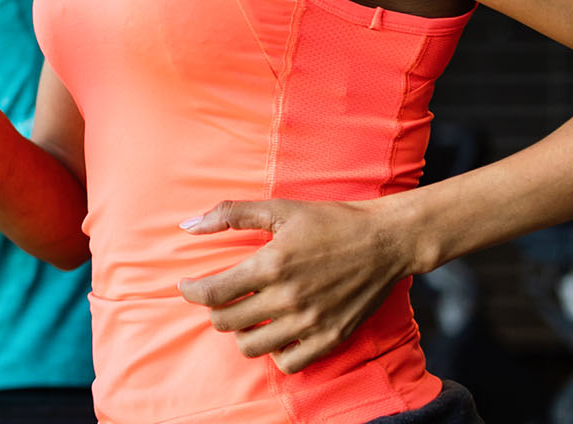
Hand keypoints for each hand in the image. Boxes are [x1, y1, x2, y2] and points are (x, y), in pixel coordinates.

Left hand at [175, 198, 420, 373]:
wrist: (385, 241)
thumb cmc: (330, 221)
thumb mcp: (279, 208)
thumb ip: (231, 214)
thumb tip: (188, 225)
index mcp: (271, 264)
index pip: (213, 293)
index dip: (191, 292)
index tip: (187, 286)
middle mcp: (288, 298)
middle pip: (227, 322)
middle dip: (214, 310)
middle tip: (221, 298)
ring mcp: (310, 322)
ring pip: (251, 347)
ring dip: (240, 332)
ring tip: (246, 316)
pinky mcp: (331, 338)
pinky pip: (288, 362)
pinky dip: (274, 351)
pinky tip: (275, 332)